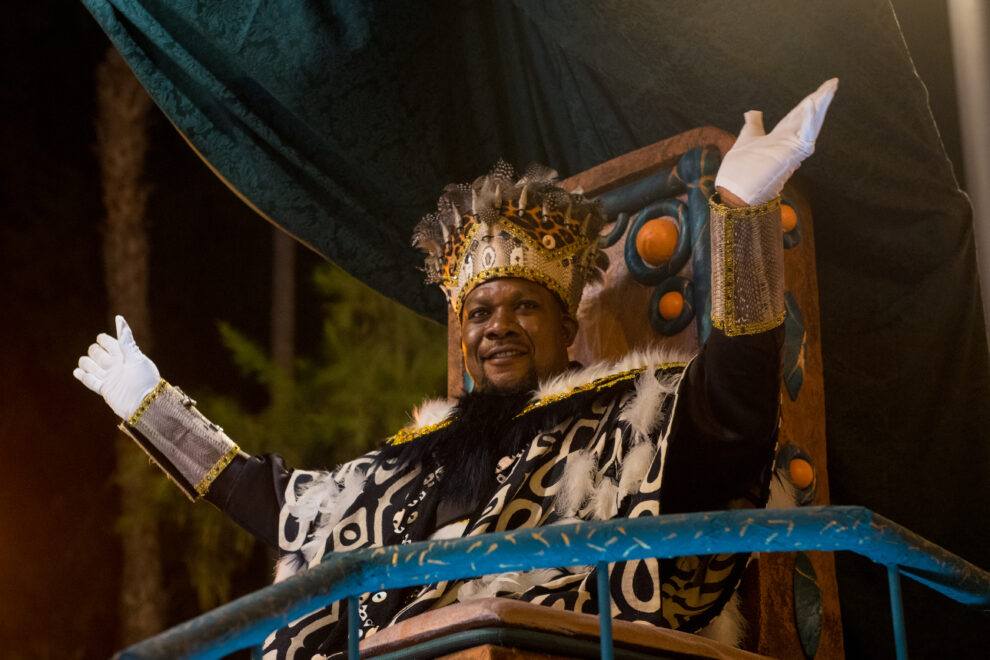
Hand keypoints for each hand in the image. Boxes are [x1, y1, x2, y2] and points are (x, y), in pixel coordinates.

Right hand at [74, 315, 160, 419]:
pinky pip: (91, 382)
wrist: (145, 404)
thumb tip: (119, 318)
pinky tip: (77, 372)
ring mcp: (110, 377)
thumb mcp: (135, 356)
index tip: (102, 340)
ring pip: (91, 367)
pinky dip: (83, 377)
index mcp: (125, 355)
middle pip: (97, 353)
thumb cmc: (144, 379)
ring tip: (87, 365)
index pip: (109, 342)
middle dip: (95, 353)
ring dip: (86, 364)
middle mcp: (116, 365)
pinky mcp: (105, 389)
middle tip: (102, 360)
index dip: (103, 340)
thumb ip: (125, 339)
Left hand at [715, 78, 837, 205]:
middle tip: (833, 82)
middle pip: (807, 116)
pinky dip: (809, 120)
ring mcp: (792, 149)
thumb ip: (753, 125)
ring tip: (830, 87)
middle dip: (820, 99)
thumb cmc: (740, 170)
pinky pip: (804, 135)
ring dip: (821, 105)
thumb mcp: (747, 138)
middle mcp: (789, 142)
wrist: (735, 190)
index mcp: (780, 137)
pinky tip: (813, 104)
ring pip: (810, 123)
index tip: (820, 89)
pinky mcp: (792, 155)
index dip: (808, 102)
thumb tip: (752, 112)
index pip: (798, 115)